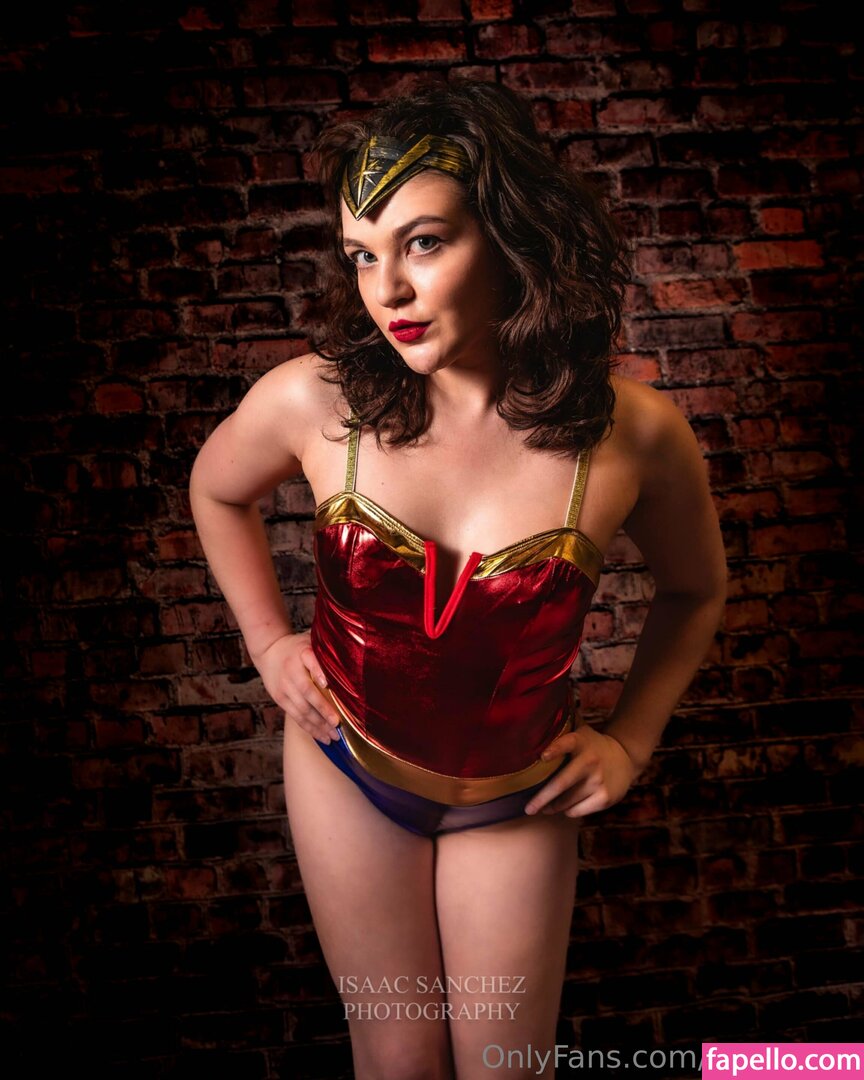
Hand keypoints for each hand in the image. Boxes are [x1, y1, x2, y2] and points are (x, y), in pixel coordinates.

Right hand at [254, 632, 341, 743]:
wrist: (269, 651)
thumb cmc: (298, 648)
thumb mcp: (310, 641)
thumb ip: (326, 650)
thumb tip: (351, 659)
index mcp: (302, 652)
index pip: (309, 659)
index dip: (318, 672)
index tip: (327, 684)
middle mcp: (291, 670)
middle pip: (307, 691)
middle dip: (323, 709)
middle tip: (338, 723)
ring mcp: (284, 686)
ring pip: (301, 709)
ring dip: (318, 724)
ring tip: (333, 736)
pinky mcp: (280, 698)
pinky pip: (295, 716)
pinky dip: (309, 728)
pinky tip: (322, 736)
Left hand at [524, 724, 639, 818]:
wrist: (625, 758)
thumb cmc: (591, 747)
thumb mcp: (580, 734)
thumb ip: (560, 732)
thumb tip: (531, 724)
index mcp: (580, 742)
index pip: (566, 743)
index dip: (555, 749)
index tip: (542, 756)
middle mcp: (590, 761)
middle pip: (561, 783)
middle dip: (542, 798)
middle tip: (528, 808)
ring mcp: (598, 781)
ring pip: (567, 801)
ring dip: (552, 807)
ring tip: (544, 808)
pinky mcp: (605, 798)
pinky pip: (577, 810)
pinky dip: (568, 811)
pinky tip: (566, 807)